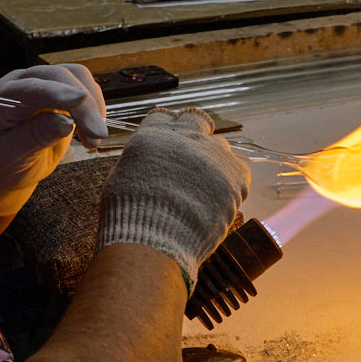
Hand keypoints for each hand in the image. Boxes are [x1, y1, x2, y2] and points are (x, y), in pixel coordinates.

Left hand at [0, 64, 108, 215]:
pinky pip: (85, 88)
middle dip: (83, 104)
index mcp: (0, 98)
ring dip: (92, 106)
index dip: (55, 92)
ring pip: (77, 77)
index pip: (29, 88)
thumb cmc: (2, 162)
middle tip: (98, 134)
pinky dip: (95, 110)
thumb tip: (66, 122)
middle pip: (58, 76)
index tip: (80, 99)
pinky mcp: (61, 91)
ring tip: (94, 139)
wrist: (5, 167)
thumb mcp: (13, 156)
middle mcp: (21, 83)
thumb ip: (36, 137)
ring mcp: (42, 83)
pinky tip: (91, 133)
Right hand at [97, 108, 250, 291]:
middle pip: (196, 120)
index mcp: (154, 136)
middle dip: (194, 134)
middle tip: (192, 155)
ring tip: (204, 188)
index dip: (168, 129)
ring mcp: (213, 155)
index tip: (171, 141)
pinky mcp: (235, 177)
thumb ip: (142, 161)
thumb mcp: (121, 178)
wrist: (154, 243)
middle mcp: (186, 138)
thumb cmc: (129, 217)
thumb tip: (153, 162)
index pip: (165, 118)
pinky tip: (218, 201)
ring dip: (213, 161)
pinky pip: (239, 172)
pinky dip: (231, 184)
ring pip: (220, 146)